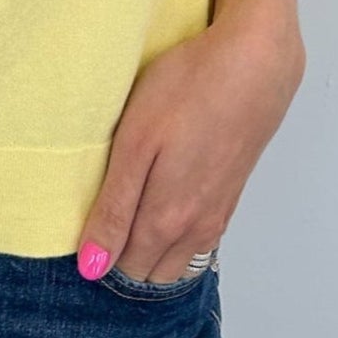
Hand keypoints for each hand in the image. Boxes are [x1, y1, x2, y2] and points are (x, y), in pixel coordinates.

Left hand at [76, 14, 305, 283]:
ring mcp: (218, 213)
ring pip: (179, 261)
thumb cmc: (188, 91)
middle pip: (152, 273)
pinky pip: (199, 240)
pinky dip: (177, 239)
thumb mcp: (135, 144)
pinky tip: (165, 206)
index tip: (82, 233)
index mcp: (166, 220)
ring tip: (129, 216)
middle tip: (101, 223)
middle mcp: (196, 228)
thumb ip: (114, 208)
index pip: (123, 270)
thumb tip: (92, 266)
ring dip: (153, 254)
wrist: (256, 63)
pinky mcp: (231, 193)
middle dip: (124, 261)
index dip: (99, 258)